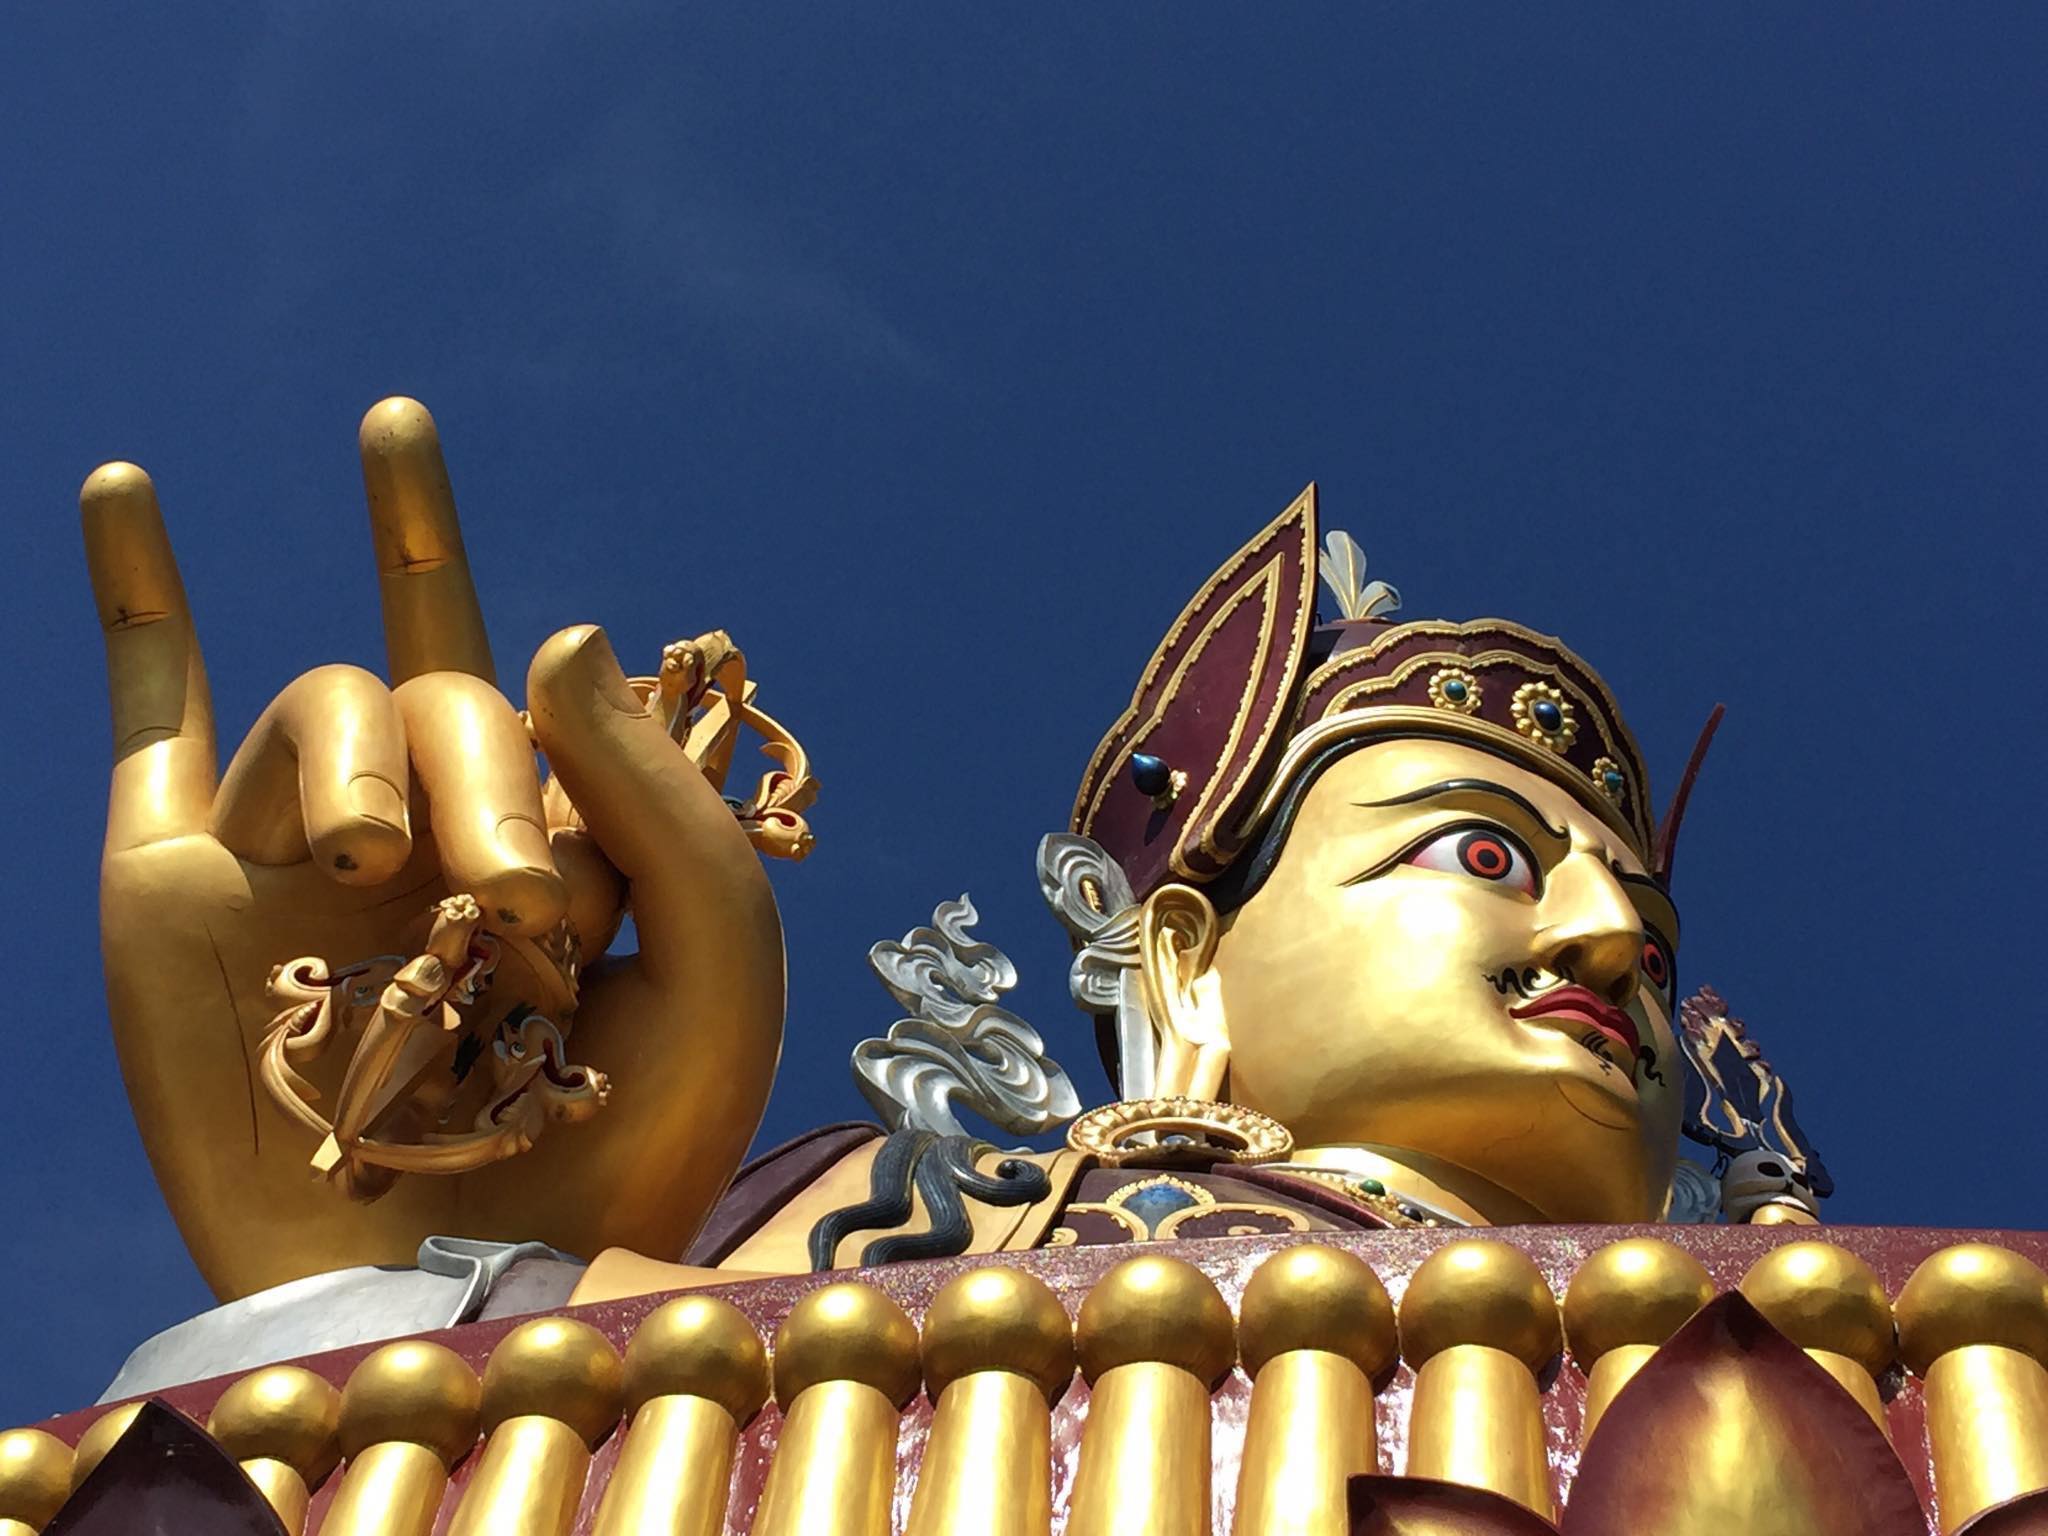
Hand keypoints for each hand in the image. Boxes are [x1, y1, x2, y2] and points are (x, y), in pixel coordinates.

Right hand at [86, 398, 784, 1300]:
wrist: (456, 1295)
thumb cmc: (615, 1152)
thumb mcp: (715, 968)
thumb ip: (664, 800)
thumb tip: (558, 630)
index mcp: (555, 836)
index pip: (557, 703)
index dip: (578, 745)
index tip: (584, 899)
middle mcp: (424, 830)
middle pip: (444, 691)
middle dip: (482, 776)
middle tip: (512, 904)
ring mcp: (294, 851)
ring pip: (325, 705)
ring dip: (368, 765)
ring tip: (379, 867)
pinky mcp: (177, 885)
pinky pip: (151, 707)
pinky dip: (143, 592)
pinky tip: (129, 482)